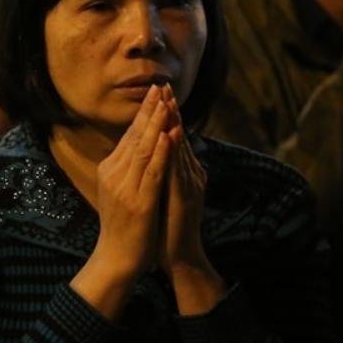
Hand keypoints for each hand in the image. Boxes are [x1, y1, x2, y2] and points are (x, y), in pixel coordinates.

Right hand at [90, 85, 171, 279]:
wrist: (117, 258)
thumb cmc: (122, 226)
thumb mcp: (120, 191)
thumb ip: (127, 169)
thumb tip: (138, 145)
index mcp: (111, 170)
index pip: (129, 135)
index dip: (143, 113)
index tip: (154, 92)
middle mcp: (115, 174)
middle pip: (135, 136)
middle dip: (149, 110)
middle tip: (159, 86)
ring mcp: (125, 188)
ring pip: (143, 149)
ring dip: (156, 124)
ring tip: (165, 102)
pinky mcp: (138, 202)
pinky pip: (152, 172)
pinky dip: (161, 151)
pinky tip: (169, 136)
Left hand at [156, 86, 224, 313]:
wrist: (178, 257)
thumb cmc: (167, 226)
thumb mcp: (163, 192)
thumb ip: (161, 171)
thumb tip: (152, 152)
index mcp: (183, 172)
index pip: (173, 138)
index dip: (166, 115)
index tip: (158, 92)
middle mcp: (190, 174)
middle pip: (179, 138)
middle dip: (171, 111)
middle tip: (164, 86)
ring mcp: (190, 185)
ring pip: (180, 150)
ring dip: (175, 124)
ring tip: (169, 101)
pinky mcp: (186, 198)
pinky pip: (179, 170)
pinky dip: (175, 151)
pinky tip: (172, 135)